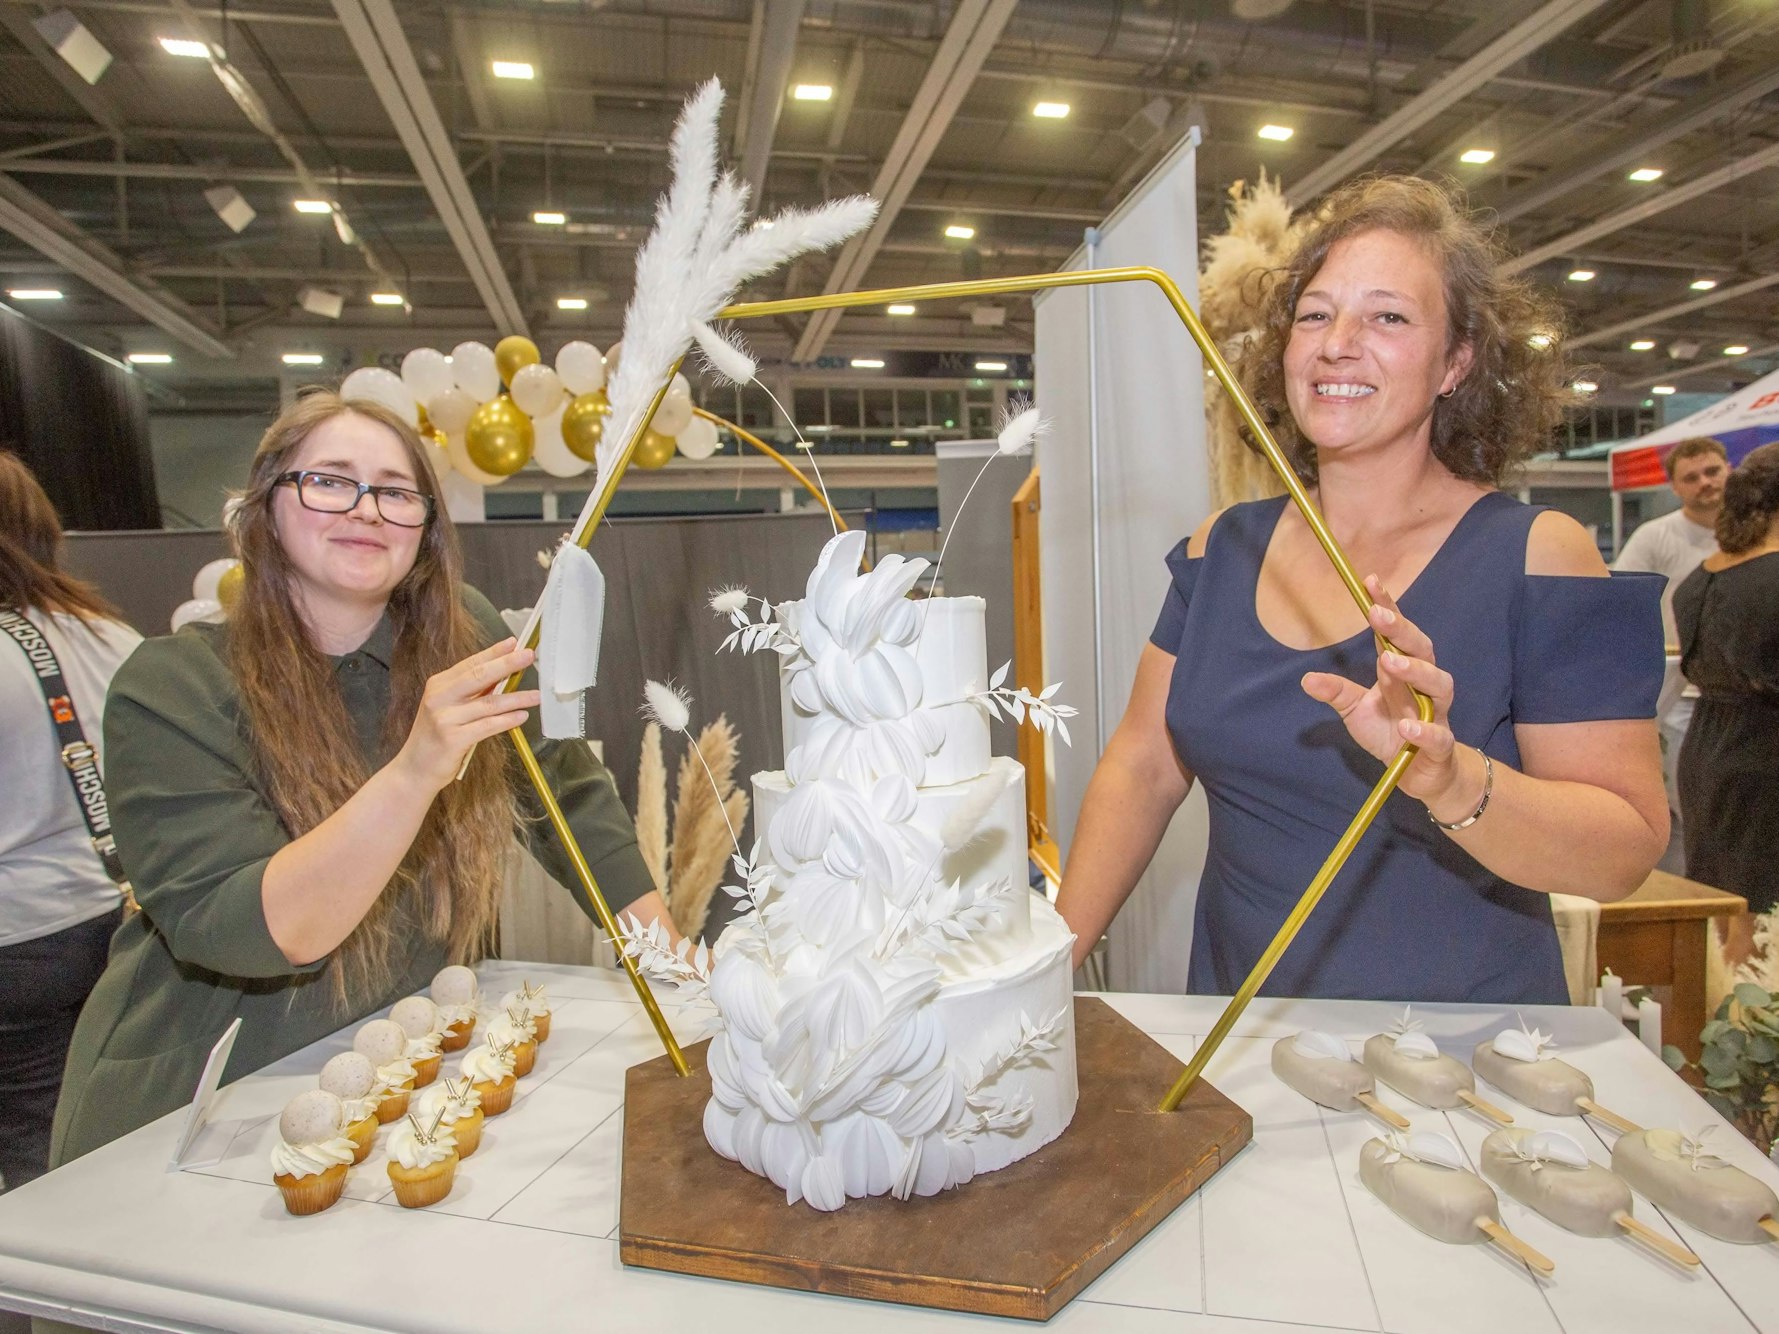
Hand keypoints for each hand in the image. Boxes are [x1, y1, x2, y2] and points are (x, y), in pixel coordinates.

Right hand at [392, 638, 539, 793]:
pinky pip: (487, 726)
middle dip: (507, 664)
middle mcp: (440, 698)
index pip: (470, 664)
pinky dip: (507, 720)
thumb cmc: (436, 737)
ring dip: (516, 698)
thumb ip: (472, 693)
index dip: (493, 652)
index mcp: (439, 685)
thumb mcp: (449, 708)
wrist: (414, 769)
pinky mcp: (453, 739)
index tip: (513, 642)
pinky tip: (522, 716)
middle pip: (479, 676)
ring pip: (489, 703)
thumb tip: (503, 675)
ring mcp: (445, 718)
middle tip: (529, 656)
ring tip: (536, 695)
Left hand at [1299, 575, 1476, 815]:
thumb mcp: (1356, 711)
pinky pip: (1439, 735)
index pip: (1396, 634)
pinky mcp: (1440, 746)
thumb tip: (1306, 678)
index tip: (1370, 582)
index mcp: (1401, 672)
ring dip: (1416, 671)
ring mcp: (1436, 714)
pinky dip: (1424, 729)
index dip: (1387, 608)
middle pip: (1422, 650)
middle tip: (1378, 615)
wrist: (1421, 774)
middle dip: (1401, 632)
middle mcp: (1423, 686)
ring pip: (1439, 685)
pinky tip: (1407, 726)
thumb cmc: (1391, 732)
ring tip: (1390, 661)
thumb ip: (1336, 692)